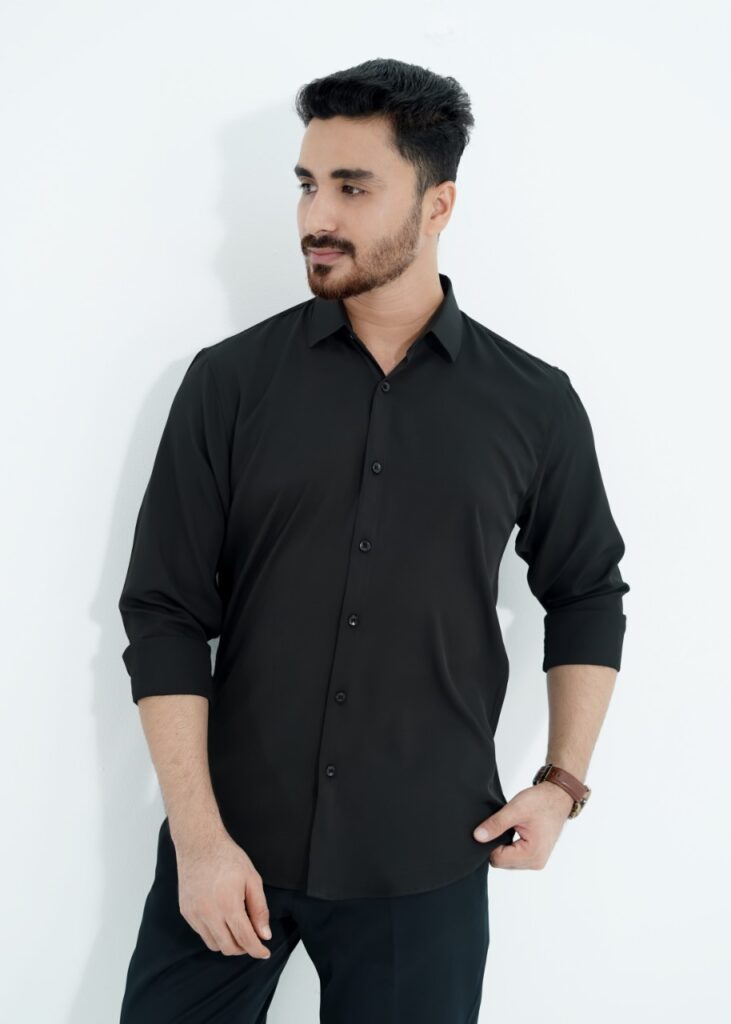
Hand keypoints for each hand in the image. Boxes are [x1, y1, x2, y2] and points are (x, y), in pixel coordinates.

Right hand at [173, 829, 272, 957]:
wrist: (199, 844)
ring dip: (229, 943)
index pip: (245, 938)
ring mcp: (194, 914)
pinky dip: (215, 934)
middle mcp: (208, 913)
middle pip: (229, 947)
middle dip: (244, 948)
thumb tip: (264, 935)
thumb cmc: (228, 858)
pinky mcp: (186, 912)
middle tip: (253, 940)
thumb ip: (260, 909)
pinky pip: (202, 934)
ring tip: (238, 931)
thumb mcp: (252, 879)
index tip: (265, 953)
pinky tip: (223, 922)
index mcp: (228, 903)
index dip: (257, 949)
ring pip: (214, 944)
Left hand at [472, 781, 574, 868]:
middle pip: (501, 862)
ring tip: (512, 826)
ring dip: (504, 844)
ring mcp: (537, 861)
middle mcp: (536, 863)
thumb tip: (478, 837)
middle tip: (504, 824)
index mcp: (532, 855)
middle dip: (497, 844)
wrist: (558, 796)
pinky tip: (515, 831)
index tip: (494, 826)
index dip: (490, 842)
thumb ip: (495, 824)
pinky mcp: (535, 855)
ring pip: (507, 860)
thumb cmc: (542, 801)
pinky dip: (510, 845)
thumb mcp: (515, 810)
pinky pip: (514, 856)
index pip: (497, 859)